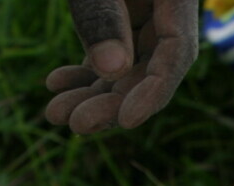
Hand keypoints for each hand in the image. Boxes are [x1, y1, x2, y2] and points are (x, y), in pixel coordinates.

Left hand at [45, 0, 198, 132]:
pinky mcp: (121, 19)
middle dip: (112, 101)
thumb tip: (112, 71)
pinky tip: (56, 84)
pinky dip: (85, 72)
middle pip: (150, 69)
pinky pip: (108, 53)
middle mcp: (168, 13)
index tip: (126, 121)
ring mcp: (145, 16)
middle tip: (76, 124)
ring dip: (92, 94)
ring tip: (56, 114)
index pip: (177, 53)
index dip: (153, 91)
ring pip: (127, 68)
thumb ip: (104, 17)